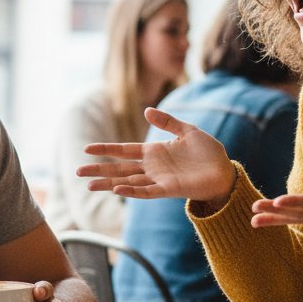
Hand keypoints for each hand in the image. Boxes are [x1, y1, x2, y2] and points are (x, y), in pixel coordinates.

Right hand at [77, 107, 235, 207]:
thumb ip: (167, 121)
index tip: (87, 149)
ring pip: (127, 181)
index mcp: (154, 152)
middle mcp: (152, 167)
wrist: (224, 170)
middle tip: (77, 171)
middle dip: (99, 170)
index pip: (124, 150)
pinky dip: (132, 191)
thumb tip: (146, 110)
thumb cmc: (208, 152)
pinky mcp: (169, 189)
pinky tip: (117, 188)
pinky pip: (146, 191)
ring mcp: (159, 179)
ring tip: (89, 185)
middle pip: (120, 168)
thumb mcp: (187, 131)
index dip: (106, 149)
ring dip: (109, 183)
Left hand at [251, 140, 302, 227]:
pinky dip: (278, 219)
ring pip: (296, 218)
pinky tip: (260, 220)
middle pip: (300, 212)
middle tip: (255, 208)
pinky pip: (296, 219)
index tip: (279, 201)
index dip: (297, 202)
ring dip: (273, 218)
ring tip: (253, 219)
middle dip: (278, 211)